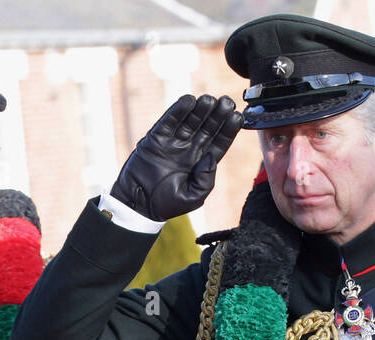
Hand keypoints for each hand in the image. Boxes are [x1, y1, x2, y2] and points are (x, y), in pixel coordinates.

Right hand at [110, 95, 243, 220]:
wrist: (136, 205)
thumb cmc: (165, 206)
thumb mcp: (193, 198)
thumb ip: (206, 179)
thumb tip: (212, 156)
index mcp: (201, 164)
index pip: (219, 142)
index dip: (228, 129)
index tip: (237, 116)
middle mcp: (189, 150)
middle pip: (207, 127)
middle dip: (218, 114)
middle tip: (226, 102)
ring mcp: (173, 142)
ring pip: (190, 121)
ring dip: (200, 109)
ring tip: (209, 100)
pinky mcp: (156, 138)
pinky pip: (169, 121)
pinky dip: (178, 110)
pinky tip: (189, 101)